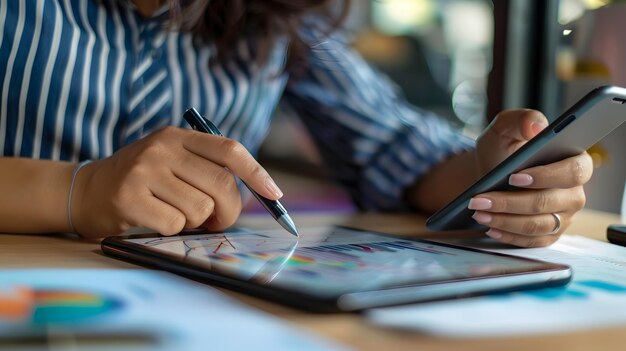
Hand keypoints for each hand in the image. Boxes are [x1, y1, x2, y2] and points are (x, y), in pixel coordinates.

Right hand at [70, 127, 282, 237]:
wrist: (86, 190)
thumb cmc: (142, 180)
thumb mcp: (172, 161)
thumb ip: (206, 169)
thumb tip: (253, 195)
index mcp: (178, 136)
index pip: (229, 150)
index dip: (257, 173)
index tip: (275, 194)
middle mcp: (162, 148)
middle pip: (221, 185)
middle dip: (228, 211)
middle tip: (217, 222)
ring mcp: (144, 170)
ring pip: (200, 209)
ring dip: (195, 222)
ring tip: (174, 214)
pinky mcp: (129, 197)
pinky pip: (175, 224)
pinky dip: (172, 230)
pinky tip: (154, 220)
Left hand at [471, 109, 592, 246]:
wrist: (492, 174)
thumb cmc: (504, 150)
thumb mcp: (505, 128)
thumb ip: (521, 120)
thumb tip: (536, 127)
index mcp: (574, 161)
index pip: (573, 171)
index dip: (546, 176)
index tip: (514, 177)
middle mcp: (574, 192)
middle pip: (548, 202)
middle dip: (510, 203)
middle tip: (479, 200)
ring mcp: (563, 216)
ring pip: (538, 225)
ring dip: (505, 221)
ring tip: (478, 213)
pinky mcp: (549, 234)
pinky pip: (532, 242)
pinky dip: (509, 236)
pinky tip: (489, 228)